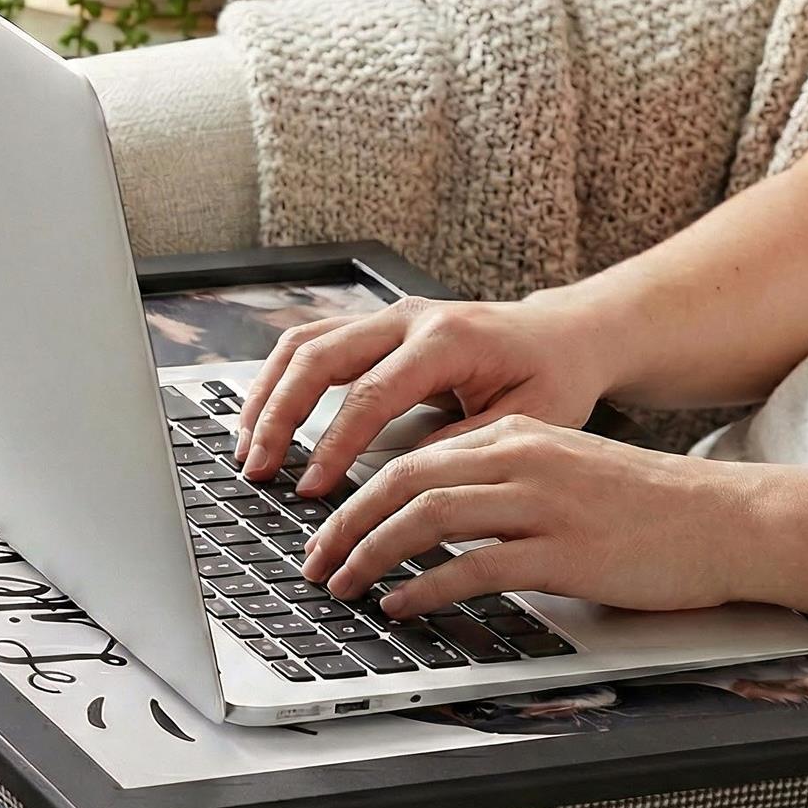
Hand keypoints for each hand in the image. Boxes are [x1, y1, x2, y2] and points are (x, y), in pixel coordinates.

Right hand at [235, 293, 606, 494]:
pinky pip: (311, 344)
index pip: (371, 394)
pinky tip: (262, 420)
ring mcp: (387, 317)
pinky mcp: (375, 329)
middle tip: (257, 469)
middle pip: (318, 356)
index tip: (311, 489)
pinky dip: (278, 381)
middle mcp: (409, 318)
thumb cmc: (551, 379)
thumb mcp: (525, 422)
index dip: (334, 445)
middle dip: (278, 415)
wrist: (562, 337)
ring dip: (266, 395)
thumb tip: (397, 483)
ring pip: (302, 342)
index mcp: (448, 339)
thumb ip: (459, 447)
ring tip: (245, 448)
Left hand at [297, 416, 762, 615]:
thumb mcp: (563, 471)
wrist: (727, 520)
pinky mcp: (566, 552)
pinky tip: (401, 606)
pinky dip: (425, 588)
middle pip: (404, 481)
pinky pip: (473, 567)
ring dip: (371, 555)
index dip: (356, 495)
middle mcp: (523, 457)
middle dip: (345, 524)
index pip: (412, 457)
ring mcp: (544, 503)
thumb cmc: (647, 507)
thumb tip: (429, 516)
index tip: (325, 528)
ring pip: (428, 518)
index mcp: (517, 434)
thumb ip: (499, 482)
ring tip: (343, 585)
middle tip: (313, 560)